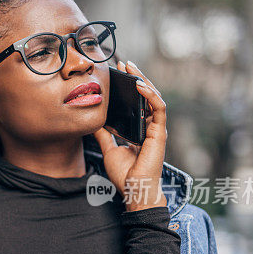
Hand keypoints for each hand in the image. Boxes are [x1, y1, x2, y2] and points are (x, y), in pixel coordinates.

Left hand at [93, 61, 168, 211]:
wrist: (134, 190)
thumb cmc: (125, 174)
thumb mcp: (109, 148)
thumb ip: (103, 134)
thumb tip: (92, 120)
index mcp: (140, 128)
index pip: (137, 102)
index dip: (129, 87)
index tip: (116, 73)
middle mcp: (150, 126)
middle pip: (146, 96)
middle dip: (136, 77)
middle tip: (124, 63)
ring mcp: (156, 128)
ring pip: (153, 97)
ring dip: (143, 80)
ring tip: (131, 68)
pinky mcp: (159, 132)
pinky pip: (158, 108)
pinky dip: (150, 95)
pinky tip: (140, 85)